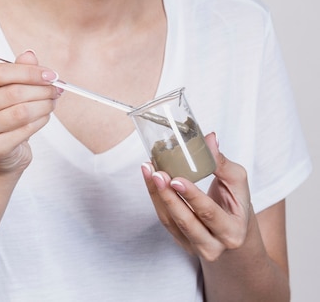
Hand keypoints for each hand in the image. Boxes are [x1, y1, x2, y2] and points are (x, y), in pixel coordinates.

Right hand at [0, 50, 60, 176]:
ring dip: (44, 105)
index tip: (51, 74)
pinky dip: (41, 120)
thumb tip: (30, 55)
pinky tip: (44, 116)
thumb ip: (19, 69)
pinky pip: (26, 129)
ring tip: (52, 101)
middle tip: (57, 88)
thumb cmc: (5, 112)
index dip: (29, 72)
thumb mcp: (10, 87)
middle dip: (41, 89)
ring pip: (21, 111)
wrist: (0, 152)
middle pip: (12, 92)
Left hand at [141, 133, 252, 261]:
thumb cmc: (235, 202)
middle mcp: (213, 245)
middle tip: (157, 173)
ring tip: (149, 171)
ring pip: (170, 222)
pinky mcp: (180, 241)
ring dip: (157, 195)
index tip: (176, 179)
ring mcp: (194, 246)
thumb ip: (222, 162)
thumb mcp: (237, 182)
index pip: (209, 213)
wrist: (233, 229)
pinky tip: (150, 179)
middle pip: (186, 222)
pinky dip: (155, 198)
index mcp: (232, 232)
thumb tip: (209, 139)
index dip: (192, 196)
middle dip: (168, 196)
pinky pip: (164, 220)